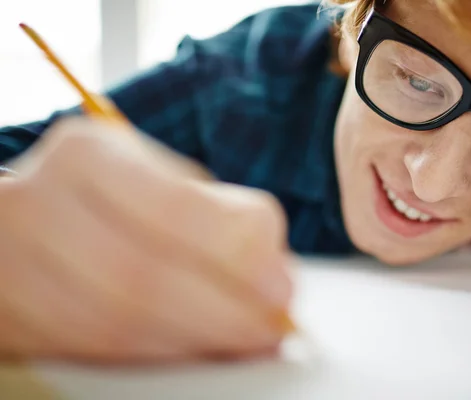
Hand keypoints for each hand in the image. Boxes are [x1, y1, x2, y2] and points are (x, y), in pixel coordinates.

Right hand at [0, 117, 291, 362]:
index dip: (238, 256)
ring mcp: (11, 265)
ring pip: (116, 324)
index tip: (282, 287)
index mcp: (88, 155)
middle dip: (224, 313)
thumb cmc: (106, 196)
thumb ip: (214, 216)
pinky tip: (197, 350)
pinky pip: (92, 351)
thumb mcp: (155, 178)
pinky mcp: (9, 318)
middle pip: (143, 277)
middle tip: (272, 326)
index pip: (176, 208)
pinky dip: (158, 356)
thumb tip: (272, 272)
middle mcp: (38, 205)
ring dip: (196, 342)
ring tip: (244, 342)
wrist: (22, 222)